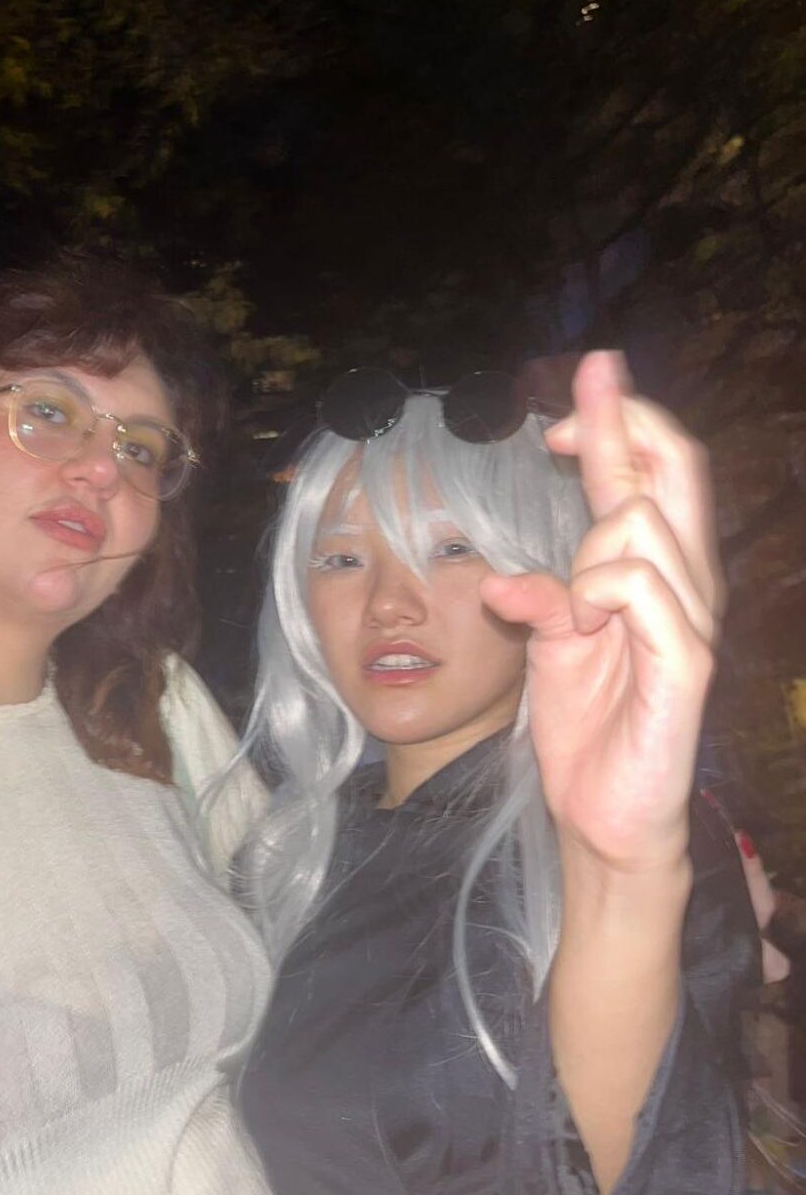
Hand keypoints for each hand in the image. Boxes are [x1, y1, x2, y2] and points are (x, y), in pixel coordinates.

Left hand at [481, 353, 717, 879]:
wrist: (602, 816)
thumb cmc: (587, 727)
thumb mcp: (552, 643)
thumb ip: (542, 593)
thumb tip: (502, 572)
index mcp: (653, 572)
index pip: (650, 473)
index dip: (619, 418)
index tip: (583, 378)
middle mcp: (686, 584)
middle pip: (678, 469)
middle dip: (627, 421)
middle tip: (576, 403)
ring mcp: (692, 619)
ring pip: (644, 525)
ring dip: (588, 551)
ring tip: (572, 610)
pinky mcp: (686, 662)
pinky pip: (641, 587)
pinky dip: (595, 590)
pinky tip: (578, 621)